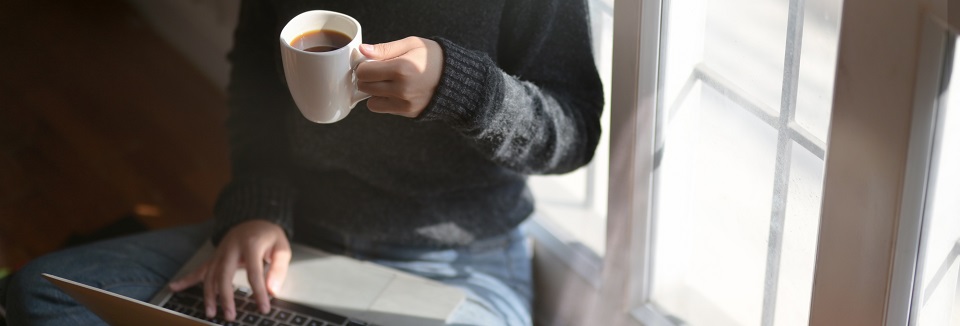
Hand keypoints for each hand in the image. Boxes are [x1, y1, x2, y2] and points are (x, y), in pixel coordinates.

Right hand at [168, 220, 290, 321]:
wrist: (254, 218)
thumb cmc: (269, 235)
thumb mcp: (282, 248)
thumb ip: (278, 269)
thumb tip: (272, 291)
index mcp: (251, 244)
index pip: (253, 272)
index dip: (258, 292)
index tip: (264, 308)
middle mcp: (231, 248)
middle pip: (224, 275)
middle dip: (226, 297)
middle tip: (230, 316)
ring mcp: (220, 252)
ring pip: (210, 275)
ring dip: (209, 295)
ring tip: (211, 313)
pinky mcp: (215, 257)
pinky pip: (199, 269)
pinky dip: (186, 279)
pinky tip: (174, 287)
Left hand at [356, 36, 443, 117]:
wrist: (456, 79)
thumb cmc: (433, 58)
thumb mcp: (411, 44)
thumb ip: (385, 48)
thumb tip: (362, 50)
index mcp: (401, 68)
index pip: (364, 72)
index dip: (363, 65)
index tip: (370, 62)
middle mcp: (401, 89)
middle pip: (364, 86)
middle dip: (367, 78)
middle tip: (378, 71)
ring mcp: (404, 103)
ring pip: (370, 101)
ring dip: (374, 91)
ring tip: (387, 82)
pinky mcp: (407, 112)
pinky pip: (382, 109)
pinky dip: (384, 100)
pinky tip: (395, 91)